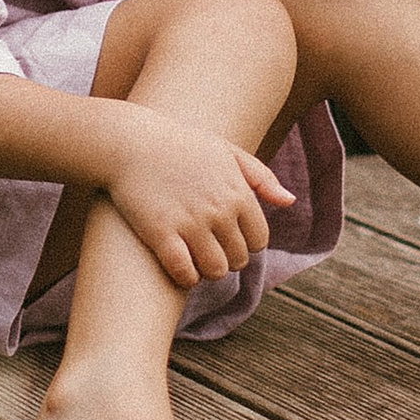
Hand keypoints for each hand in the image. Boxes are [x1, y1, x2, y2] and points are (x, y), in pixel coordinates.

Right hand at [104, 104, 294, 286]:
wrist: (129, 142)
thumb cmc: (180, 145)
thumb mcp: (226, 151)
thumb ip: (261, 177)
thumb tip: (289, 201)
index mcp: (238, 192)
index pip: (259, 240)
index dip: (245, 244)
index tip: (228, 239)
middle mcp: (219, 210)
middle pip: (238, 259)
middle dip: (227, 259)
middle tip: (209, 250)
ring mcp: (190, 223)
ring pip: (215, 271)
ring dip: (207, 271)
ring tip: (195, 259)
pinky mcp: (160, 234)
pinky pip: (185, 273)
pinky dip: (185, 277)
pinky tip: (178, 266)